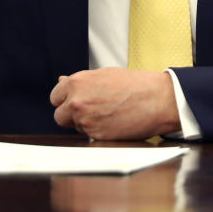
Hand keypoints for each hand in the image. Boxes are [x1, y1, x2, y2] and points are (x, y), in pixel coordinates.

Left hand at [49, 68, 180, 139]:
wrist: (157, 99)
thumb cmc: (134, 84)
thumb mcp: (104, 75)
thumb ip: (80, 81)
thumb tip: (61, 80)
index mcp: (76, 83)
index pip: (55, 97)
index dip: (66, 99)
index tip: (75, 100)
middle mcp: (77, 102)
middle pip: (59, 116)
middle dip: (71, 115)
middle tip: (90, 110)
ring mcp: (85, 121)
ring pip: (74, 128)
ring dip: (84, 124)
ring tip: (105, 114)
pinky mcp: (96, 136)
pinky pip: (88, 137)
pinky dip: (97, 132)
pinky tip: (112, 122)